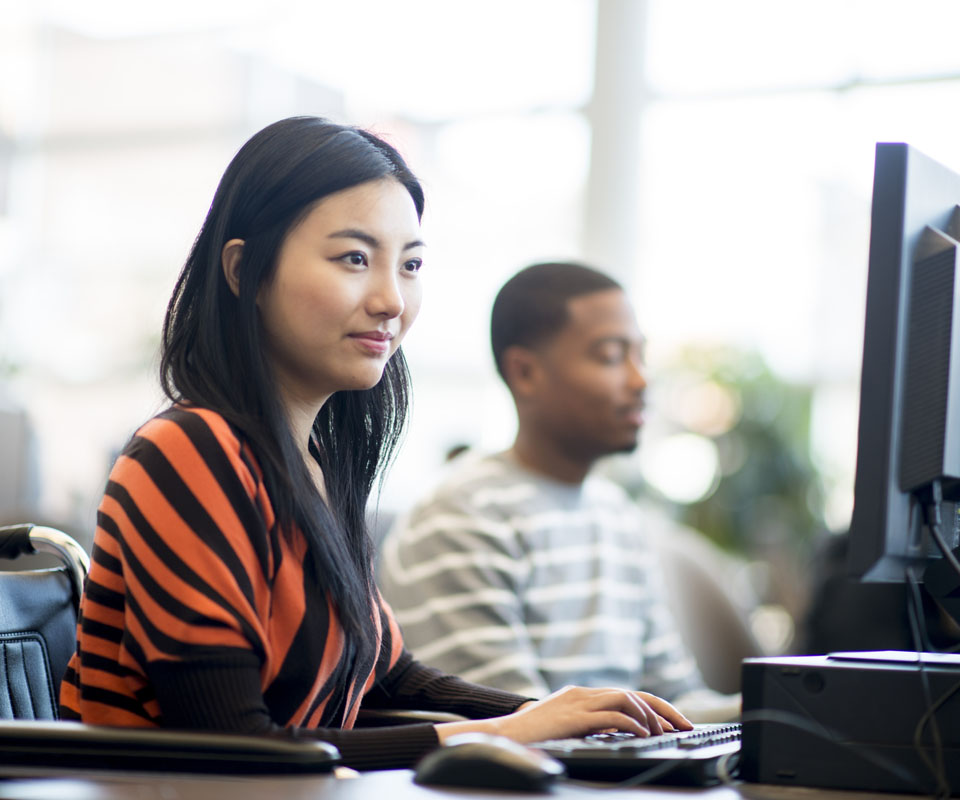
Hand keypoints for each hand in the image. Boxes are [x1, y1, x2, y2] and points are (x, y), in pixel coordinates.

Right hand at [436, 685, 692, 744]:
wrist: (502, 736)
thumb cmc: (531, 737)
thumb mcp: (567, 728)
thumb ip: (590, 726)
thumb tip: (619, 734)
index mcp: (582, 695)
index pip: (628, 694)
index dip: (656, 706)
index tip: (677, 721)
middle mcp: (583, 693)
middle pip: (634, 693)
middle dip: (664, 709)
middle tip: (685, 725)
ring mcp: (578, 702)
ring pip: (626, 698)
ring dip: (649, 716)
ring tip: (661, 733)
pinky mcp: (573, 715)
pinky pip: (611, 715)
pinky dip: (631, 723)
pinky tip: (642, 735)